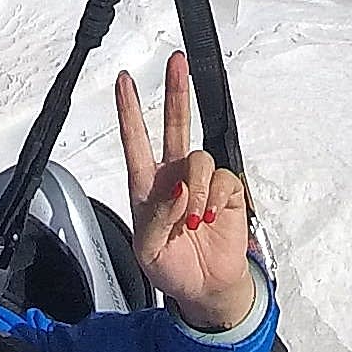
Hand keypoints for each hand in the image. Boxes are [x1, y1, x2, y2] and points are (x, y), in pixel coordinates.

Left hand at [119, 53, 258, 332]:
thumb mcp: (149, 249)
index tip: (124, 81)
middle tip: (177, 62)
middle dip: (176, 92)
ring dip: (197, 188)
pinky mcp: (227, 193)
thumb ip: (159, 216)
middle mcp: (174, 176)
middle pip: (175, 124)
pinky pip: (223, 180)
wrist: (204, 288)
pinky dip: (215, 199)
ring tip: (194, 220)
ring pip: (200, 159)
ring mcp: (201, 183)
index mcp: (147, 186)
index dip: (129, 110)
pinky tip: (209, 218)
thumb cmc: (171, 268)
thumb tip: (179, 188)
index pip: (135, 141)